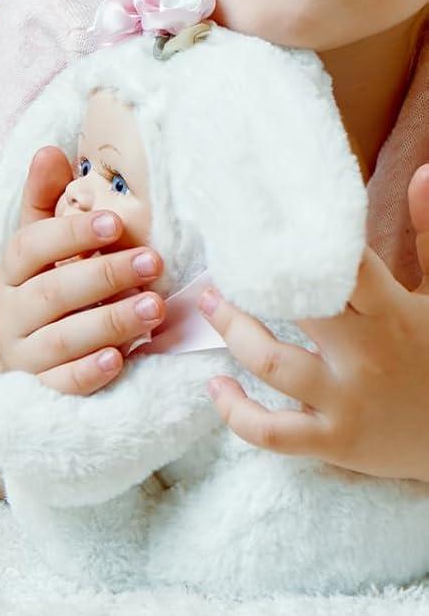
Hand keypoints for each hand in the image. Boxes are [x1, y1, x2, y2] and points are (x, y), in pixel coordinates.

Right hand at [0, 144, 167, 395]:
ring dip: (110, 322)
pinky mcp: (43, 388)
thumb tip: (50, 150)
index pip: (29, 246)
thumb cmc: (46, 281)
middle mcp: (10, 311)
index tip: (114, 223)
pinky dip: (90, 372)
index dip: (69, 234)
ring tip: (155, 307)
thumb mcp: (42, 237)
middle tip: (154, 262)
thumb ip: (45, 196)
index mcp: (9, 269)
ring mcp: (25, 353)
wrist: (30, 351)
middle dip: (104, 276)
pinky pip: (63, 384)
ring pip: (62, 338)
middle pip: (51, 293)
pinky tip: (121, 359)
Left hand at [203, 164, 428, 481]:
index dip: (296, 242)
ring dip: (231, 330)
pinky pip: (271, 432)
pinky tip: (216, 385)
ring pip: (269, 361)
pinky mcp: (335, 443)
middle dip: (249, 279)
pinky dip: (235, 411)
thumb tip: (423, 172)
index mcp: (389, 314)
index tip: (258, 218)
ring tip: (209, 301)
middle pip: (292, 305)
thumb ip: (426, 237)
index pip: (337, 266)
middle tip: (220, 256)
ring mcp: (346, 403)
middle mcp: (364, 357)